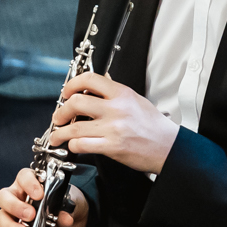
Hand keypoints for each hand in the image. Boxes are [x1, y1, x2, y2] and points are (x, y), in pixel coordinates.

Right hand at [0, 167, 86, 226]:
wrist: (52, 223)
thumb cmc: (52, 208)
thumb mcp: (60, 208)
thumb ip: (62, 213)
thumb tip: (66, 220)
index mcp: (28, 184)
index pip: (24, 176)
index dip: (30, 184)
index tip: (39, 195)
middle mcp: (14, 195)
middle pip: (5, 195)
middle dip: (17, 206)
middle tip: (30, 216)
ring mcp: (6, 211)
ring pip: (0, 213)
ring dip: (10, 224)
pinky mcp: (2, 226)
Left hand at [51, 73, 178, 174]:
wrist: (168, 146)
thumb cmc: (153, 125)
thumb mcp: (136, 99)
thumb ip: (114, 92)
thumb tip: (96, 83)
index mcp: (121, 93)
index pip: (89, 80)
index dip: (71, 85)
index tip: (66, 93)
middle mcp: (116, 109)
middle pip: (76, 103)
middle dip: (61, 111)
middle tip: (59, 117)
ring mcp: (113, 128)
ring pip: (74, 127)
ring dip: (60, 132)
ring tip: (58, 135)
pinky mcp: (112, 147)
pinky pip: (82, 144)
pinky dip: (73, 145)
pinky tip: (74, 145)